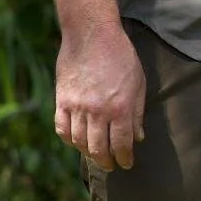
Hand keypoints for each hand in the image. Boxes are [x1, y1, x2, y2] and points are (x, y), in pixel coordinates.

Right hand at [54, 20, 145, 170]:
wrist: (92, 35)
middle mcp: (97, 111)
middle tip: (111, 165)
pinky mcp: (62, 101)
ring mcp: (77, 107)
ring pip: (79, 142)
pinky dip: (69, 139)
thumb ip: (137, 112)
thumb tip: (138, 137)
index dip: (124, 158)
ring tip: (96, 155)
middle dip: (107, 161)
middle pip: (99, 148)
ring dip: (88, 153)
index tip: (127, 164)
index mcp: (120, 107)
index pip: (122, 143)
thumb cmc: (121, 56)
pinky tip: (76, 142)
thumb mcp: (138, 82)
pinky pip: (62, 129)